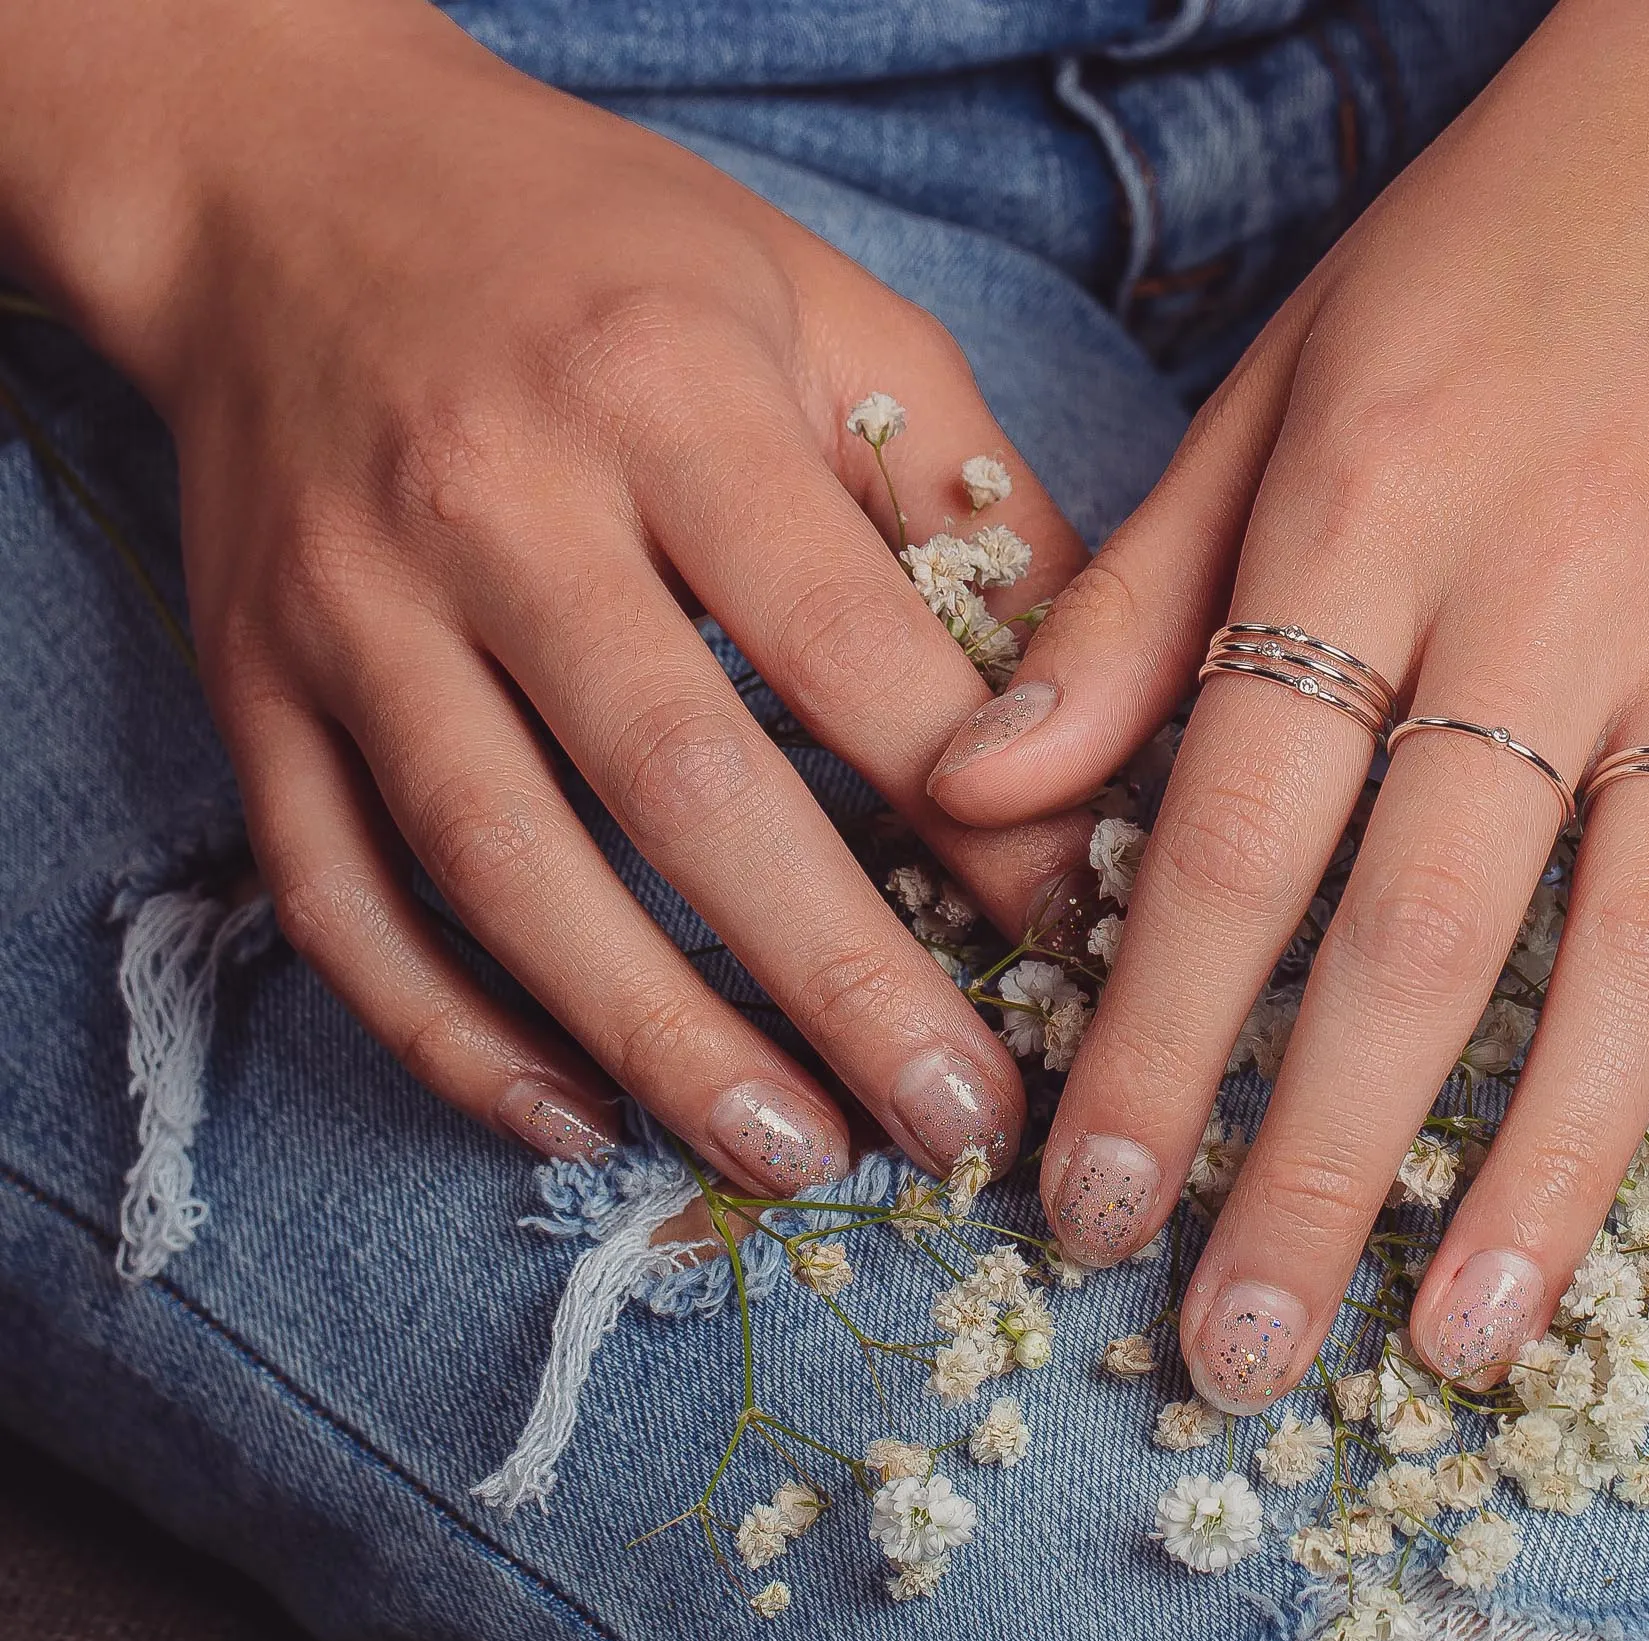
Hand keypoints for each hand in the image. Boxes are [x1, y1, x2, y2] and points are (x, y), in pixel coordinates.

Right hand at [0, 0, 1091, 1189]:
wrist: (288, 181)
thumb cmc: (607, 254)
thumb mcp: (822, 311)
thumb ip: (964, 498)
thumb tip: (1102, 704)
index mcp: (665, 392)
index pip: (847, 647)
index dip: (979, 813)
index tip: (1086, 937)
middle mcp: (493, 500)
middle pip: (682, 785)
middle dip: (840, 980)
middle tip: (963, 1119)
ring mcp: (349, 605)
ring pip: (503, 869)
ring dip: (660, 1040)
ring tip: (802, 1153)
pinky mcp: (249, 685)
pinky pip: (337, 897)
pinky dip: (448, 1031)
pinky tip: (576, 1119)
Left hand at [931, 0, 1648, 1402]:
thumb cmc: (1510, 236)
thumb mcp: (1284, 376)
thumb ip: (1137, 597)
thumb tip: (971, 795)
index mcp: (1376, 507)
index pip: (1238, 822)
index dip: (1151, 1034)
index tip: (1081, 1201)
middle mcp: (1563, 585)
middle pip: (1422, 926)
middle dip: (1314, 1161)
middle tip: (1237, 1348)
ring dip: (1552, 1167)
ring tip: (1458, 1339)